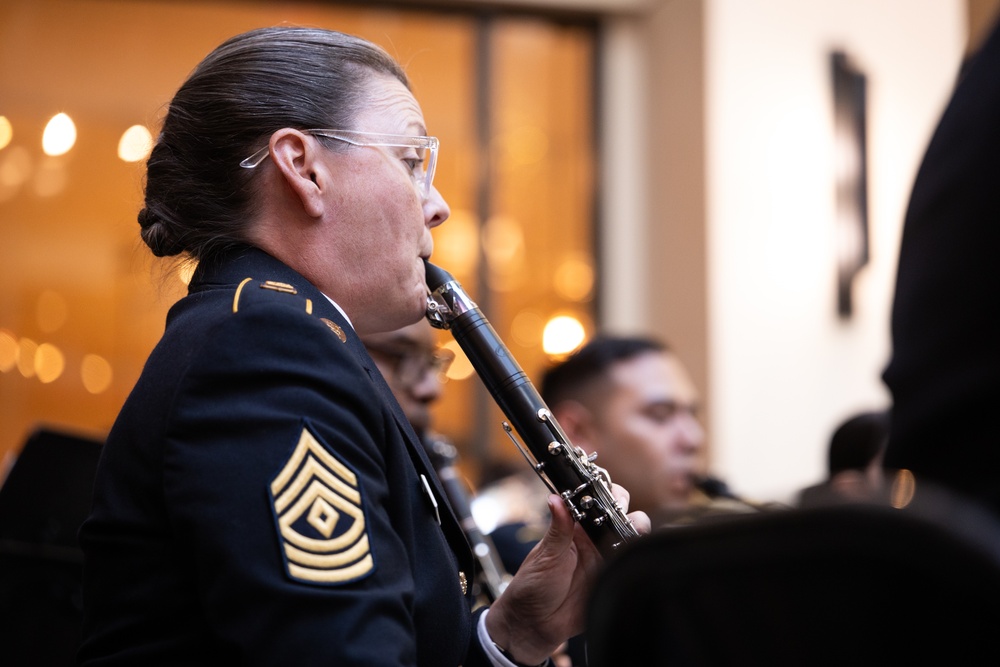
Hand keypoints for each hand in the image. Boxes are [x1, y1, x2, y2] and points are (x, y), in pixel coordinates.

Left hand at [485, 485, 649, 664]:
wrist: (536, 622)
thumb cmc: (533, 585)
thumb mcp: (546, 555)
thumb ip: (558, 528)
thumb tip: (555, 498)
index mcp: (575, 527)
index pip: (597, 501)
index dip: (608, 494)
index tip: (611, 497)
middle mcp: (594, 539)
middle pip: (622, 515)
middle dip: (628, 511)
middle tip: (622, 518)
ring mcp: (606, 558)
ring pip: (632, 537)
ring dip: (637, 531)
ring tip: (631, 535)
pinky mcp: (613, 578)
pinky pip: (632, 564)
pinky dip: (638, 557)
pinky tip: (634, 556)